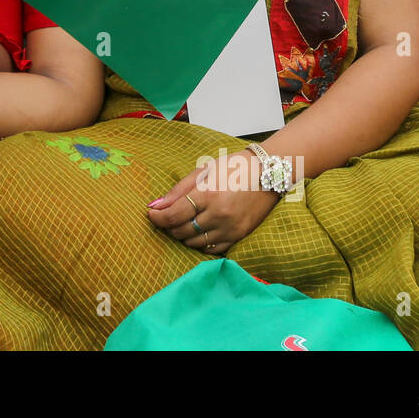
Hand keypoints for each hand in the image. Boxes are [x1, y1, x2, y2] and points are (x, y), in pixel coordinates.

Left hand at [147, 150, 281, 255]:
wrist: (268, 173)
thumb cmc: (234, 167)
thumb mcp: (203, 171)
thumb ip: (178, 190)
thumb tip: (156, 205)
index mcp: (208, 195)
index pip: (173, 215)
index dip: (157, 217)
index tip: (150, 214)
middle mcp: (219, 215)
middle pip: (181, 231)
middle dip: (169, 226)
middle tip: (167, 216)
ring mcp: (230, 228)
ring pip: (194, 243)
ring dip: (183, 235)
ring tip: (184, 222)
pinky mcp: (239, 236)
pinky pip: (212, 249)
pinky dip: (201, 243)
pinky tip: (199, 231)